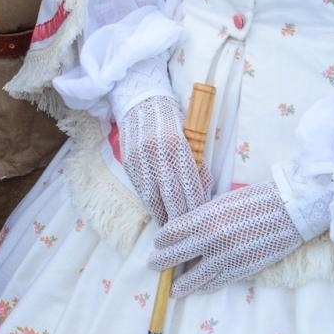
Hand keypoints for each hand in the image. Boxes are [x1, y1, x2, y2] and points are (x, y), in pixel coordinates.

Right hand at [117, 94, 210, 223]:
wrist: (140, 100)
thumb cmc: (173, 119)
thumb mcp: (191, 137)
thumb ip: (197, 164)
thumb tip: (205, 193)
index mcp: (177, 144)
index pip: (189, 185)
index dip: (196, 207)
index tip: (203, 221)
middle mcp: (156, 153)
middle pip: (171, 196)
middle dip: (181, 218)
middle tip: (190, 233)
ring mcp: (139, 159)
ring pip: (153, 198)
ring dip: (164, 216)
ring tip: (174, 230)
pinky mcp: (128, 163)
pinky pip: (141, 191)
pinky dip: (152, 205)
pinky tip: (160, 213)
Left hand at [148, 182, 316, 296]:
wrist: (288, 210)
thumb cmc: (253, 199)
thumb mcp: (220, 202)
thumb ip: (200, 217)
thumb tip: (183, 230)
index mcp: (203, 217)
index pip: (171, 233)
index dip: (161, 240)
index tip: (157, 243)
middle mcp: (211, 239)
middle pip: (176, 256)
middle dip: (161, 262)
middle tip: (152, 265)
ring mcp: (226, 257)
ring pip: (195, 277)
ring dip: (181, 283)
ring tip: (172, 288)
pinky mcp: (241, 269)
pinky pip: (216, 282)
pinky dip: (204, 287)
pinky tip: (196, 289)